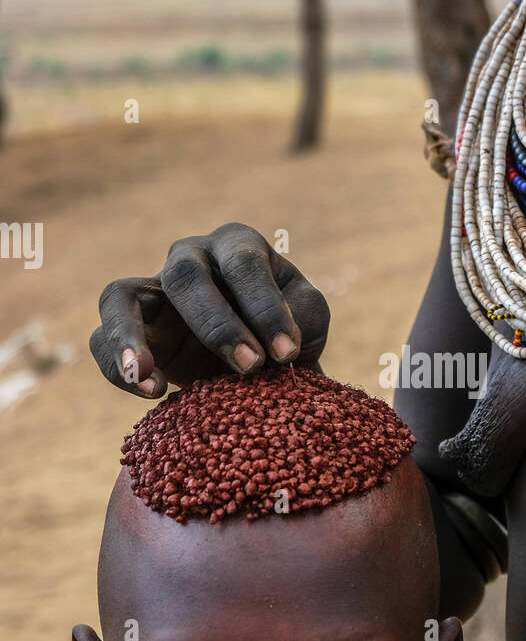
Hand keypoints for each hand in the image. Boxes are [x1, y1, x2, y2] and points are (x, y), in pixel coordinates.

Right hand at [90, 223, 329, 397]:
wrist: (264, 367)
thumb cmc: (286, 333)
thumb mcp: (308, 321)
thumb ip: (304, 317)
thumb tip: (282, 339)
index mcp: (238, 247)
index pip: (244, 264)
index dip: (265, 307)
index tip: (287, 353)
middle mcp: (189, 258)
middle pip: (184, 274)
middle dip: (217, 324)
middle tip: (249, 367)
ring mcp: (151, 292)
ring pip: (118, 295)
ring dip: (130, 336)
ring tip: (147, 377)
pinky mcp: (131, 331)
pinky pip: (101, 339)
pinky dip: (117, 367)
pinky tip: (151, 393)